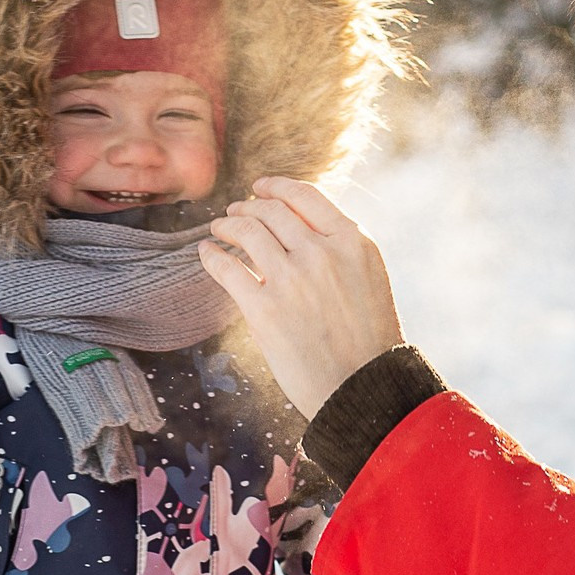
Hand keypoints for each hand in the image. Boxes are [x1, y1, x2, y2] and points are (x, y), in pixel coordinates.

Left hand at [199, 177, 403, 418]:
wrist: (363, 388)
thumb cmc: (367, 339)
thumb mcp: (368, 277)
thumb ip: (337, 248)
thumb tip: (293, 227)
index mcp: (353, 241)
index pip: (305, 196)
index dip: (276, 187)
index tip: (261, 187)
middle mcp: (322, 252)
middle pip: (271, 211)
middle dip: (248, 207)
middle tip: (235, 212)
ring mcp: (292, 278)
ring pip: (247, 232)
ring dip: (227, 225)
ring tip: (219, 229)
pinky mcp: (265, 309)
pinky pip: (227, 267)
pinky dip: (212, 255)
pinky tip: (206, 252)